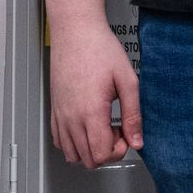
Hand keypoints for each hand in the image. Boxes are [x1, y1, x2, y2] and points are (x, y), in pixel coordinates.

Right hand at [49, 21, 141, 168]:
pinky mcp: (54, 110)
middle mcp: (72, 117)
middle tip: (118, 130)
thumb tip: (137, 140)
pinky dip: (73, 143)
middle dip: (107, 152)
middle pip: (88, 160)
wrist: (76, 32)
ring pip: (72, 155)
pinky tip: (87, 126)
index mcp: (91, 112)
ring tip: (103, 128)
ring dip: (90, 149)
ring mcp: (60, 115)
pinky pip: (59, 141)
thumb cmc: (100, 49)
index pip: (102, 155)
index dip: (119, 151)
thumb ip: (133, 115)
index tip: (126, 135)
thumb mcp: (127, 80)